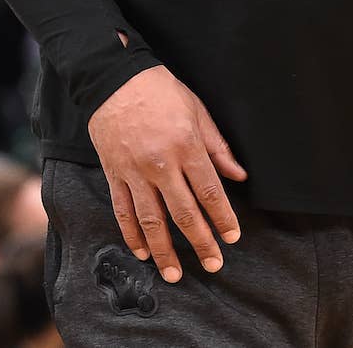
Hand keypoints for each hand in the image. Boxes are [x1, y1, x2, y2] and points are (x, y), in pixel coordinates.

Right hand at [88, 66, 246, 283]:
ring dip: (164, 251)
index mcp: (186, 146)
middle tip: (213, 264)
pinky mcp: (114, 173)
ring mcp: (134, 171)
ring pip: (151, 220)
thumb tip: (239, 176)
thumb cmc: (160, 91)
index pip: (210, 192)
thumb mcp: (197, 111)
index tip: (232, 237)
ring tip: (174, 274)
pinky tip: (142, 251)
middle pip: (184, 213)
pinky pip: (123, 211)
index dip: (223, 218)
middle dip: (201, 242)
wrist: (113, 78)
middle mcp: (160, 164)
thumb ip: (218, 147)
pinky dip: (132, 234)